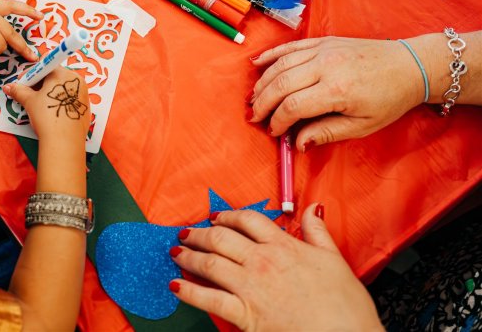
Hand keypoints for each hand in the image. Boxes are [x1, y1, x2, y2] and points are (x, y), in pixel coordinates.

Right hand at [4, 68, 90, 142]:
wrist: (64, 141)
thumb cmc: (47, 116)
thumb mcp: (29, 101)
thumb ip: (19, 91)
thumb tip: (8, 87)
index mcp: (63, 74)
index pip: (44, 68)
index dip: (31, 75)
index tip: (23, 83)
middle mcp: (76, 80)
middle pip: (55, 77)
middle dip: (40, 84)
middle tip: (29, 94)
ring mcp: (83, 94)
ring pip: (62, 88)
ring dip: (50, 93)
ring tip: (39, 105)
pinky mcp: (85, 107)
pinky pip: (70, 99)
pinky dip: (60, 102)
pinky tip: (51, 112)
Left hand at [169, 205, 382, 331]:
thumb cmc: (346, 306)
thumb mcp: (335, 260)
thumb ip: (318, 232)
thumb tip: (313, 208)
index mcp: (284, 246)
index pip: (248, 220)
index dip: (228, 216)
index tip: (216, 217)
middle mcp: (262, 262)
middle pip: (221, 238)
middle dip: (199, 233)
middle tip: (186, 233)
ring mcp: (251, 287)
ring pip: (210, 263)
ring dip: (189, 256)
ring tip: (176, 253)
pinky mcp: (245, 314)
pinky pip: (209, 299)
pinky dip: (189, 291)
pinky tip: (175, 285)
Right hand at [248, 37, 424, 150]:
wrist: (410, 65)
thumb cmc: (389, 98)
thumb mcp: (362, 125)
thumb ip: (326, 133)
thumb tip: (298, 142)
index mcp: (337, 90)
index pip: (293, 106)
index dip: (278, 121)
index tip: (274, 132)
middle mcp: (326, 66)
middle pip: (280, 84)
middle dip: (263, 103)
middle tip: (255, 117)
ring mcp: (323, 50)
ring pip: (281, 65)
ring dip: (263, 83)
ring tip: (254, 99)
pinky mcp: (323, 41)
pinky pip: (290, 46)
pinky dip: (271, 55)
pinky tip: (257, 64)